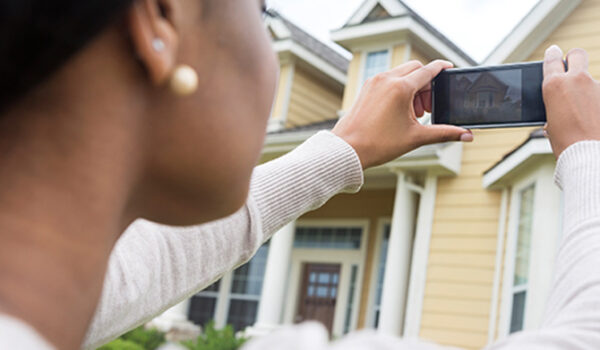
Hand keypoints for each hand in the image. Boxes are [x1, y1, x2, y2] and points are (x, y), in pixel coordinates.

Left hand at [332, 60, 472, 168]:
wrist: (347, 149)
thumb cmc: (377, 144)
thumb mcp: (415, 138)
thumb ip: (444, 133)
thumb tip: (467, 135)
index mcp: (400, 87)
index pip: (429, 70)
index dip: (442, 69)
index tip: (450, 69)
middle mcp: (386, 79)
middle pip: (416, 69)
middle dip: (427, 84)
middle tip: (428, 107)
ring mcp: (374, 82)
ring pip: (401, 73)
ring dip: (413, 87)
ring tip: (414, 112)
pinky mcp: (366, 88)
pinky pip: (388, 79)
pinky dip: (399, 88)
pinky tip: (400, 110)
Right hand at [543, 45, 599, 157]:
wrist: (591, 156)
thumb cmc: (567, 144)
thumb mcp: (551, 124)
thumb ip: (555, 106)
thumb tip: (561, 105)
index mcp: (555, 85)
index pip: (552, 58)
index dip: (552, 55)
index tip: (554, 53)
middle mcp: (577, 80)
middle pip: (577, 54)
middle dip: (573, 59)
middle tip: (570, 69)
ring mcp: (598, 87)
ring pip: (592, 80)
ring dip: (588, 90)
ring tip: (586, 113)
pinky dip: (598, 105)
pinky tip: (596, 118)